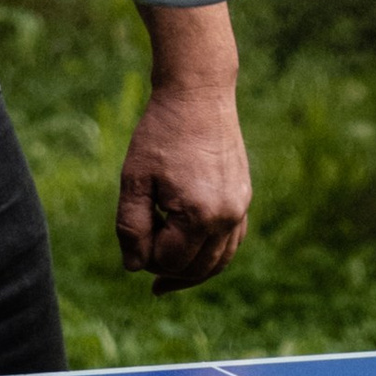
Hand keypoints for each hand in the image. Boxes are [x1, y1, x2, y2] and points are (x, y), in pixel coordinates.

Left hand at [117, 13, 250, 294]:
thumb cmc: (160, 134)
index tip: (132, 234)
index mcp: (199, 215)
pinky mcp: (243, 198)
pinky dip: (212, 256)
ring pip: (219, 261)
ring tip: (164, 281)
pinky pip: (231, 242)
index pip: (169, 261)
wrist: (198, 94)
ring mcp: (240, 208)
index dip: (144, 257)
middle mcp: (227, 217)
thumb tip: (134, 267)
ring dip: (191, 273)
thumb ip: (131, 227)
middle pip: (196, 268)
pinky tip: (193, 256)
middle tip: (141, 259)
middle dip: (166, 269)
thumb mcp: (135, 179)